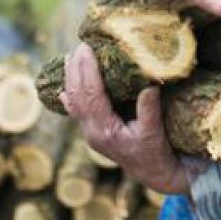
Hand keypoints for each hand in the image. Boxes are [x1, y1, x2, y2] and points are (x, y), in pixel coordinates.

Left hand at [61, 43, 189, 195]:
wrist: (153, 174)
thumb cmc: (155, 152)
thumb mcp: (154, 131)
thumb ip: (149, 109)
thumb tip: (150, 83)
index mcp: (105, 130)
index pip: (91, 94)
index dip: (87, 70)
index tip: (87, 49)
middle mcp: (92, 132)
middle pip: (78, 96)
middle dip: (77, 69)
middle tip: (80, 46)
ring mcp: (90, 133)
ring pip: (74, 102)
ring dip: (72, 78)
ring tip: (71, 57)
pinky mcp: (93, 132)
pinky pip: (77, 111)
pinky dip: (71, 96)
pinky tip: (64, 89)